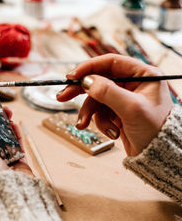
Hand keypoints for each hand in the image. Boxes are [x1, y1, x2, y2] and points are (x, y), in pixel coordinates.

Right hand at [56, 54, 172, 156]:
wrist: (158, 156)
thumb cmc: (156, 130)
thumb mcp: (131, 108)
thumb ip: (107, 92)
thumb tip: (86, 81)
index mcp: (143, 75)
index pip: (110, 63)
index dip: (89, 68)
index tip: (72, 76)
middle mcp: (133, 84)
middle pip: (98, 80)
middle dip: (80, 91)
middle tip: (62, 96)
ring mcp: (124, 99)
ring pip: (96, 99)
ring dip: (89, 113)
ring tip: (83, 124)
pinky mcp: (118, 112)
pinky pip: (100, 112)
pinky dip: (100, 122)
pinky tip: (111, 132)